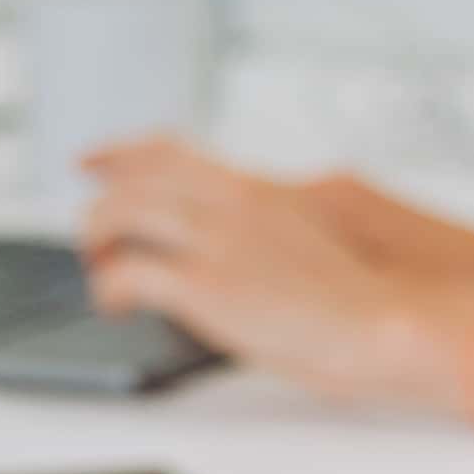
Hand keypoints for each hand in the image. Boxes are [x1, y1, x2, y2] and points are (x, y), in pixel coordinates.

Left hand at [80, 140, 473, 413]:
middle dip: (99, 202)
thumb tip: (230, 252)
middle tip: (87, 233)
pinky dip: (109, 287)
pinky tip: (116, 305)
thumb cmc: (359, 298)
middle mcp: (230, 203)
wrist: (386, 322)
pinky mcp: (204, 284)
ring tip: (100, 270)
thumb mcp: (307, 240)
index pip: (172, 150)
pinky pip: (128, 273)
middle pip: (136, 178)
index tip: (92, 159)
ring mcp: (216, 239)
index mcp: (256, 190)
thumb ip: (261, 231)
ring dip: (97, 241)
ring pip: (119, 213)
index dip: (122, 151)